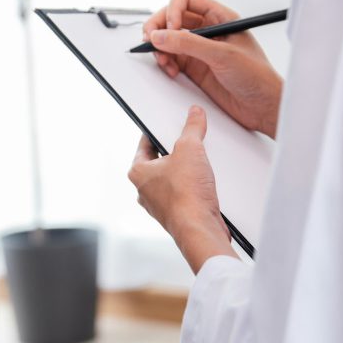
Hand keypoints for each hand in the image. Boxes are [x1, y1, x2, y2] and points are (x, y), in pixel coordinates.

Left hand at [128, 106, 236, 271]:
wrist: (199, 228)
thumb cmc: (186, 195)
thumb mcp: (190, 148)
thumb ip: (192, 128)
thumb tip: (194, 114)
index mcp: (137, 172)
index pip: (145, 143)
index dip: (157, 131)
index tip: (166, 125)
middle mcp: (144, 190)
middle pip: (159, 161)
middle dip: (174, 151)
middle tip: (187, 142)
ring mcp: (160, 204)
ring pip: (171, 179)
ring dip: (185, 170)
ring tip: (199, 163)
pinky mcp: (176, 214)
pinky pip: (183, 193)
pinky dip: (192, 187)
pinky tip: (204, 183)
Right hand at [144, 0, 282, 138]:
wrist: (264, 107)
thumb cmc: (257, 77)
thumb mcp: (222, 55)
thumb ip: (188, 44)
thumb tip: (159, 36)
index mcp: (219, 17)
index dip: (173, 9)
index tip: (171, 28)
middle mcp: (207, 29)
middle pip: (171, 16)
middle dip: (158, 27)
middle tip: (151, 41)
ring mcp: (198, 49)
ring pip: (167, 38)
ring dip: (159, 47)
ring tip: (163, 60)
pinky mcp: (193, 67)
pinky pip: (170, 57)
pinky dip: (164, 62)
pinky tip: (170, 71)